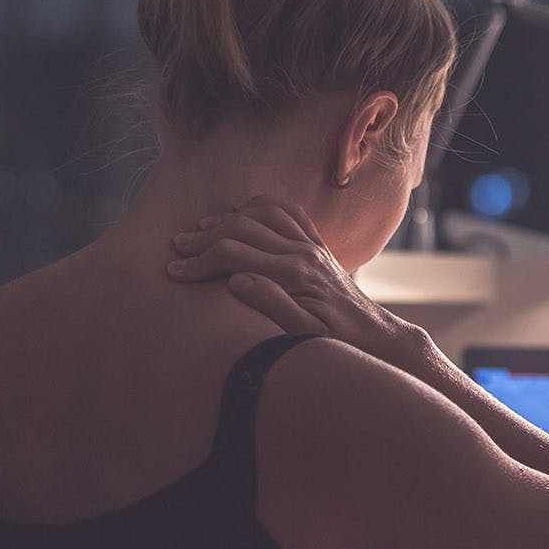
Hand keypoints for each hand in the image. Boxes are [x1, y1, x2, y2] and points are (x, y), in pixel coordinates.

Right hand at [165, 196, 427, 361]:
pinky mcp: (319, 244)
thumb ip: (271, 305)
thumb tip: (235, 281)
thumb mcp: (303, 335)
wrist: (375, 335)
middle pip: (242, 227)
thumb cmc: (337, 342)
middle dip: (205, 236)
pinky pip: (288, 212)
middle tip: (177, 247)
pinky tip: (241, 215)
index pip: (233, 254)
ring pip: (264, 211)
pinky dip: (259, 207)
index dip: (199, 261)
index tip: (174, 271)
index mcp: (294, 275)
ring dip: (230, 215)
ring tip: (202, 228)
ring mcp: (313, 245)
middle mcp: (304, 252)